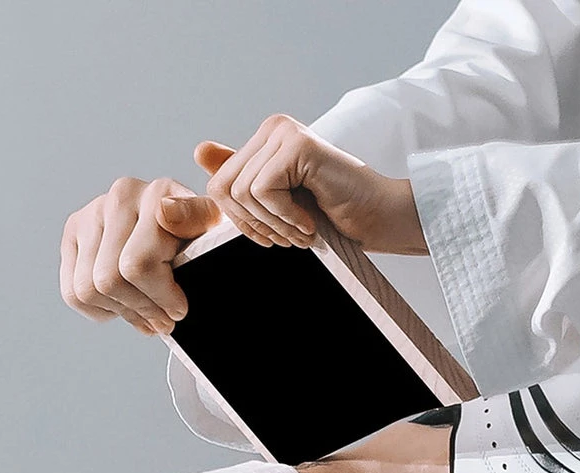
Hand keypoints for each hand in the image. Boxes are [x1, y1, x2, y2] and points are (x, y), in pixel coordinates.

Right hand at [59, 159, 234, 334]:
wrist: (181, 230)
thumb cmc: (199, 240)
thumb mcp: (212, 234)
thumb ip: (197, 219)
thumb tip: (165, 213)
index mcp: (158, 193)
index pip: (139, 264)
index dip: (160, 298)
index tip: (179, 309)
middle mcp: (121, 196)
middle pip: (110, 280)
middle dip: (141, 309)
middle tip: (163, 320)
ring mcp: (92, 212)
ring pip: (88, 289)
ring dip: (121, 311)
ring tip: (145, 312)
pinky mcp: (73, 231)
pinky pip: (72, 292)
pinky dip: (99, 309)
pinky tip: (124, 302)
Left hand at [196, 114, 426, 254]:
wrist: (380, 219)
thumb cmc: (335, 217)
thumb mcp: (279, 205)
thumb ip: (242, 180)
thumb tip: (199, 152)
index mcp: (264, 141)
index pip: (219, 186)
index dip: (240, 223)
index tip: (274, 235)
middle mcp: (272, 128)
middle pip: (224, 190)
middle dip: (254, 225)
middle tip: (289, 237)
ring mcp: (284, 133)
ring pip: (242, 193)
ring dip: (274, 225)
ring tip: (303, 230)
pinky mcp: (297, 145)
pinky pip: (263, 192)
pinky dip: (285, 218)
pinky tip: (310, 223)